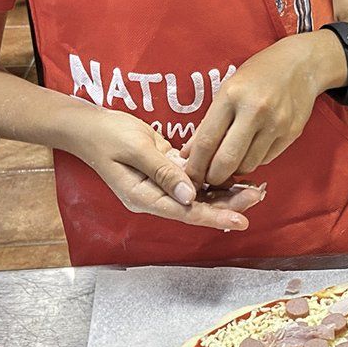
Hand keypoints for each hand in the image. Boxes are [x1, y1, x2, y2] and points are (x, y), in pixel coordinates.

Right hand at [73, 109, 255, 230]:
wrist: (90, 126)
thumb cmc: (108, 135)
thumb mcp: (136, 149)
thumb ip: (163, 171)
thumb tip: (190, 194)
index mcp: (144, 197)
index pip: (186, 213)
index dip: (214, 217)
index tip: (240, 221)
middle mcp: (155, 197)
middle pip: (197, 207)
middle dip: (228, 204)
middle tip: (258, 196)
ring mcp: (161, 186)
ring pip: (199, 195)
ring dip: (225, 192)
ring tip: (254, 189)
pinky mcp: (166, 172)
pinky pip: (194, 180)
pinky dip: (214, 178)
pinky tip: (236, 175)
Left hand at [184, 32, 335, 187]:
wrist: (300, 63)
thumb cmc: (257, 74)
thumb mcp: (227, 89)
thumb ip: (209, 122)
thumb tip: (189, 154)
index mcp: (232, 95)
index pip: (207, 141)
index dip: (195, 165)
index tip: (189, 176)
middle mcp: (255, 110)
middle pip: (227, 160)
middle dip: (213, 177)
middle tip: (207, 179)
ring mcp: (276, 123)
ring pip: (248, 165)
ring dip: (234, 171)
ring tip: (228, 164)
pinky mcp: (292, 133)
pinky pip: (266, 159)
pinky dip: (253, 161)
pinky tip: (249, 151)